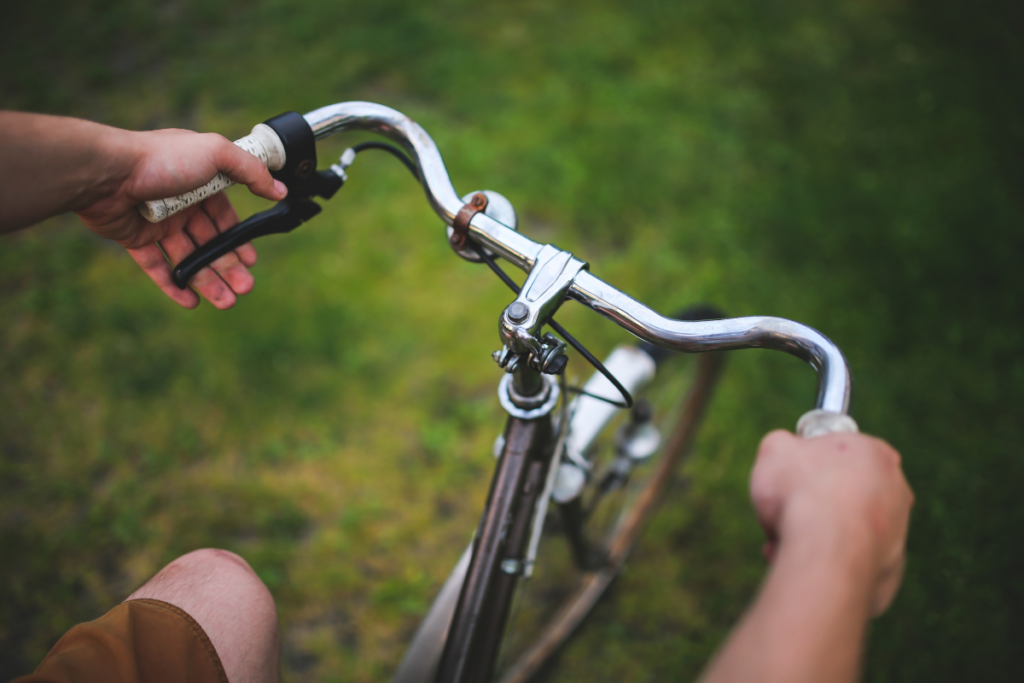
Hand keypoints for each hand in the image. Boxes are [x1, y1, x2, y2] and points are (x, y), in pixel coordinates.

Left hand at [75, 127, 286, 308]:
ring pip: (188, 258)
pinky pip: (158, 267)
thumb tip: (280, 189)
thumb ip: (251, 171)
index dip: (238, 239)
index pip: (224, 216)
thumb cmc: (162, 159)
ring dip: (208, 281)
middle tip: (244, 288)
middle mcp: (180, 203)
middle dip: (228, 267)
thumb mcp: (217, 154)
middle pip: (210, 242)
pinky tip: (191, 302)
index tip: (250, 261)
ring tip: (226, 302)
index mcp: (200, 182)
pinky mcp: (135, 238)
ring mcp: (158, 223)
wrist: (108, 172)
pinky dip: (174, 285)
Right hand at [751, 430, 913, 615]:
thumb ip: (782, 444)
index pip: (837, 453)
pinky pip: (848, 561)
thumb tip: (784, 452)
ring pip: (844, 531)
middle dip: (810, 505)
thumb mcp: (774, 449)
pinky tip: (801, 562)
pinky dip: (826, 562)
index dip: (806, 465)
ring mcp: (898, 531)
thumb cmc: (800, 492)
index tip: (787, 478)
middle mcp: (896, 489)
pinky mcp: (890, 569)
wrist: (825, 549)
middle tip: (783, 513)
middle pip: (842, 494)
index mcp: (874, 452)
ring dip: (813, 536)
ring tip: (784, 542)